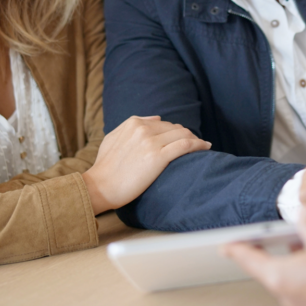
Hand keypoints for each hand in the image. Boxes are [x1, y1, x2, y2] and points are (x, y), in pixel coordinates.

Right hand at [82, 115, 210, 214]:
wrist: (100, 186)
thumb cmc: (105, 166)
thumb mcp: (113, 138)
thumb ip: (132, 125)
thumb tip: (157, 118)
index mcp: (133, 123)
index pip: (164, 123)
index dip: (176, 131)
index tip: (184, 138)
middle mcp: (143, 129)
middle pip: (175, 128)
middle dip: (187, 135)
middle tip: (196, 144)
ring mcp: (151, 142)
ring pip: (183, 134)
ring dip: (195, 139)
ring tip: (203, 146)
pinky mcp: (158, 157)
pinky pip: (186, 146)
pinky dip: (199, 145)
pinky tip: (206, 147)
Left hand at [224, 205, 305, 305]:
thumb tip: (303, 213)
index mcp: (280, 277)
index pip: (248, 259)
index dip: (236, 248)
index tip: (225, 244)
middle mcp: (286, 293)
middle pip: (267, 267)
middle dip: (268, 248)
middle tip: (264, 235)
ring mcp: (301, 301)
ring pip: (287, 274)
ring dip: (290, 257)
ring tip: (302, 238)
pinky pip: (302, 282)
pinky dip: (304, 267)